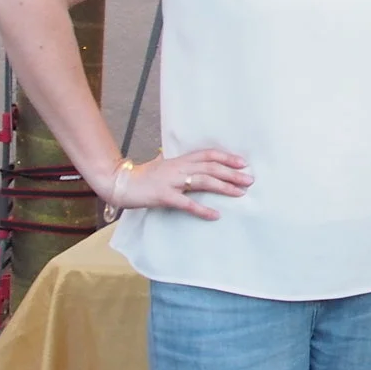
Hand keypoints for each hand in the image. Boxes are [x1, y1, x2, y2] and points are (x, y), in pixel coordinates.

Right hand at [111, 149, 250, 220]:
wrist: (120, 183)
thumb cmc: (142, 176)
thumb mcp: (162, 165)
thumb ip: (176, 165)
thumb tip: (187, 162)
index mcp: (179, 160)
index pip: (208, 154)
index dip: (226, 157)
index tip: (243, 163)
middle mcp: (178, 167)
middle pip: (211, 167)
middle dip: (232, 173)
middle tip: (249, 180)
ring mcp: (171, 181)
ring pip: (203, 181)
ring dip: (224, 187)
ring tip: (240, 194)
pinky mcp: (164, 196)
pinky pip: (187, 203)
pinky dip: (202, 210)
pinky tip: (215, 215)